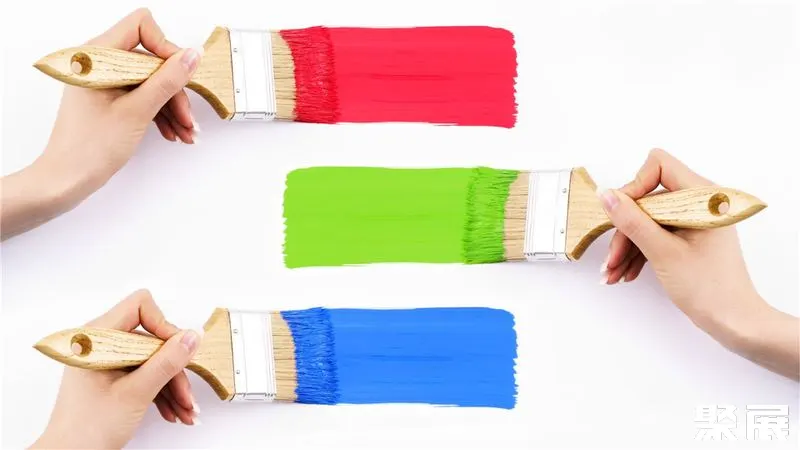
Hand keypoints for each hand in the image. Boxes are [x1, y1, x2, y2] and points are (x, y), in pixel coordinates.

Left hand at [1, 8, 202, 239]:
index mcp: (97, 56)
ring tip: (187, 132)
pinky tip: (174, 133)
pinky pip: (143, 96)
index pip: (140, 27)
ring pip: (151, 81)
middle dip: (174, 90)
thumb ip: (167, 80)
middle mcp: (100, 63)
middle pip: (151, 60)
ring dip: (172, 106)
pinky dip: (161, 113)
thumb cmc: (90, 147)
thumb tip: (191, 57)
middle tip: (188, 118)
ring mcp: (106, 81)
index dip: (165, 48)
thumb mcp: (137, 111)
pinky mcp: (111, 98)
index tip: (180, 75)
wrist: (68, 178)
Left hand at [31, 290, 203, 448]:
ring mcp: (107, 360)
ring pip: (153, 359)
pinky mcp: (113, 375)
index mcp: (96, 338)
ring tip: (186, 410)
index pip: (140, 306)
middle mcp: (100, 344)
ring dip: (172, 385)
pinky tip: (174, 411)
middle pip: (152, 339)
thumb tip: (192, 335)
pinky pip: (145, 373)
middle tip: (187, 395)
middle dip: (174, 369)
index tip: (178, 351)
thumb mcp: (136, 392)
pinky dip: (161, 392)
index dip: (163, 326)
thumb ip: (167, 361)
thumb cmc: (87, 429)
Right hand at [597, 148, 797, 379]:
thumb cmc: (709, 287)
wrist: (732, 320)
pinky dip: (638, 252)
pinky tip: (625, 273)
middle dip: (625, 229)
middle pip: (647, 198)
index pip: (659, 166)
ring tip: (613, 273)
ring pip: (647, 219)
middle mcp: (699, 203)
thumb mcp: (662, 251)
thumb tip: (606, 195)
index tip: (621, 215)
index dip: (635, 186)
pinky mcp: (687, 236)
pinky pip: (655, 233)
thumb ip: (632, 220)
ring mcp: (693, 220)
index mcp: (703, 197)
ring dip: (627, 246)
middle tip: (612, 259)